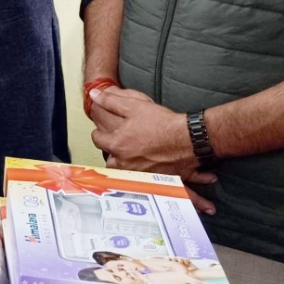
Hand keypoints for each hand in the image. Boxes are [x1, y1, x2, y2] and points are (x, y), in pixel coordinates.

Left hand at [89, 86, 217, 211]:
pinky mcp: (157, 180)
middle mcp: (127, 163)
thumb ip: (111, 101)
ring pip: (126, 175)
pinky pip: (155, 188)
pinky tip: (168, 185)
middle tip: (117, 148)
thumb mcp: (133, 106)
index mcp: (118, 146)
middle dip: (112, 155)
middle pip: (109, 162)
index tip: (103, 132)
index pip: (97, 140)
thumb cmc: (162, 123)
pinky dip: (158, 185)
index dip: (99, 134)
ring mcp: (141, 174)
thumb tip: (94, 95)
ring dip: (127, 170)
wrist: (189, 138)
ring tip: (132, 162)